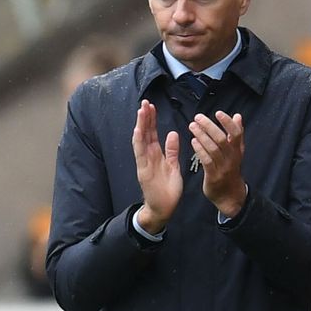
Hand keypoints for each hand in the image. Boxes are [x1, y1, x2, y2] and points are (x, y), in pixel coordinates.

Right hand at [132, 100, 182, 233]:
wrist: (163, 209)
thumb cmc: (168, 189)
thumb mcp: (173, 166)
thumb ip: (172, 151)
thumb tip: (173, 133)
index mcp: (155, 155)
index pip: (152, 134)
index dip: (151, 120)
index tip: (152, 106)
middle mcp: (147, 157)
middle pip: (145, 133)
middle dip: (145, 118)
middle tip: (145, 102)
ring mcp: (144, 163)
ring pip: (141, 140)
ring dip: (141, 125)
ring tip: (142, 111)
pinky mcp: (143, 171)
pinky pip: (140, 154)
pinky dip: (138, 142)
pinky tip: (138, 130)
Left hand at [189, 111, 246, 217]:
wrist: (230, 196)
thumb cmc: (230, 170)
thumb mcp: (236, 152)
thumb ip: (236, 135)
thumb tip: (237, 116)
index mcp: (237, 150)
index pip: (236, 134)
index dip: (228, 123)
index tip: (218, 112)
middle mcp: (232, 158)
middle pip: (222, 139)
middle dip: (209, 126)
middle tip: (198, 117)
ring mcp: (223, 167)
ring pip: (213, 149)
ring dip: (202, 136)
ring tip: (192, 126)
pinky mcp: (214, 176)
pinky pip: (207, 161)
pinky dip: (200, 150)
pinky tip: (193, 141)